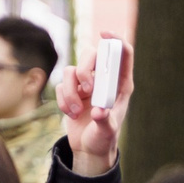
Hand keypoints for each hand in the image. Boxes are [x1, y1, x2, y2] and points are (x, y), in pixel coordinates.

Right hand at [57, 41, 129, 176]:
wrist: (89, 149)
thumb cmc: (104, 138)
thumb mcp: (107, 132)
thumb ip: (105, 122)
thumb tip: (99, 113)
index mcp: (121, 84)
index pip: (122, 54)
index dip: (115, 40)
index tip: (104, 33)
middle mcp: (103, 79)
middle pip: (92, 54)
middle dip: (85, 69)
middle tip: (87, 89)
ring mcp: (85, 84)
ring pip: (71, 70)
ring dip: (70, 91)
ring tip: (77, 112)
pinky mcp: (70, 91)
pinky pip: (61, 85)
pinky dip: (63, 100)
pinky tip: (71, 115)